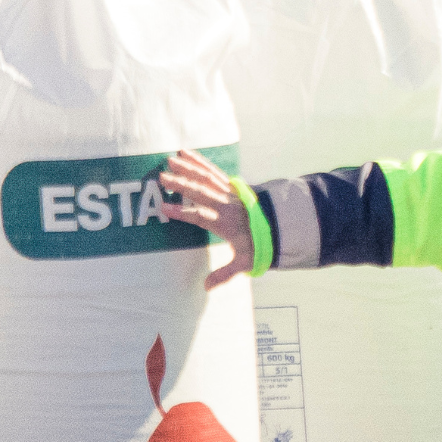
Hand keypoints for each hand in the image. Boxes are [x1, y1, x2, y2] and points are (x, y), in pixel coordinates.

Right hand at [155, 154, 253, 289]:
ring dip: (188, 168)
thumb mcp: (245, 262)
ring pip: (206, 177)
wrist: (279, 224)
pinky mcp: (229, 185)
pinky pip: (213, 171)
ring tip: (170, 160)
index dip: (183, 213)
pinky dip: (199, 161)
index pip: (201, 217)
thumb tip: (206, 287)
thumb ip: (225, 274)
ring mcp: (228, 192)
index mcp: (225, 223)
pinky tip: (185, 153)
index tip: (164, 208)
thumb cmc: (258, 243)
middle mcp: (225, 204)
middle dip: (182, 185)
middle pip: (201, 192)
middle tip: (162, 178)